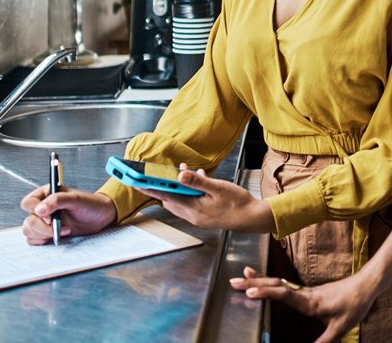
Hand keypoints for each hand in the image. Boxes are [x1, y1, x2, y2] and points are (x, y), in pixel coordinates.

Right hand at [20, 184, 115, 244]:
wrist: (101, 217)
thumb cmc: (90, 204)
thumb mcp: (75, 199)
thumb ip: (56, 201)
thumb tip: (38, 210)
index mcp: (46, 194)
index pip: (28, 203)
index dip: (36, 211)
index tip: (51, 217)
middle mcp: (42, 207)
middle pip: (28, 221)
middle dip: (44, 227)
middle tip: (62, 227)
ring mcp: (43, 221)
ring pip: (29, 231)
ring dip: (45, 234)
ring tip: (64, 230)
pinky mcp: (46, 233)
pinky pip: (33, 240)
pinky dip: (43, 241)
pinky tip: (58, 237)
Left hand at [135, 165, 274, 233]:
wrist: (252, 218)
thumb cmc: (238, 203)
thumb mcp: (218, 188)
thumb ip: (198, 181)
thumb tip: (180, 174)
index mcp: (194, 209)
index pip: (167, 197)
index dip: (152, 189)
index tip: (139, 183)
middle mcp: (193, 215)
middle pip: (170, 201)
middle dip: (162, 188)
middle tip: (153, 177)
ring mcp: (198, 217)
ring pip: (180, 202)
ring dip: (177, 189)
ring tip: (180, 172)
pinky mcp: (205, 216)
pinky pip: (190, 203)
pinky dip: (189, 192)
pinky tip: (198, 180)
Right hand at [230, 265, 377, 342]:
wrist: (366, 285)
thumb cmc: (354, 304)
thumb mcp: (341, 327)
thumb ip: (325, 341)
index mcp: (309, 302)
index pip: (284, 294)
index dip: (266, 292)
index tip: (249, 291)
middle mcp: (304, 294)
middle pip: (276, 285)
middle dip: (254, 282)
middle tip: (233, 280)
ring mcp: (306, 291)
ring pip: (279, 283)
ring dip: (260, 279)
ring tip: (244, 274)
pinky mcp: (308, 292)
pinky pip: (285, 285)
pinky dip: (271, 282)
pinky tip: (265, 283)